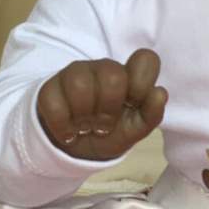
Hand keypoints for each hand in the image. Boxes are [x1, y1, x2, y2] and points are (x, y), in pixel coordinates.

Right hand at [37, 49, 167, 160]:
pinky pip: (53, 101)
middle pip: (112, 75)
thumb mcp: (134, 131)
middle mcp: (104, 69)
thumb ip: (151, 115)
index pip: (146, 60)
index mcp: (129, 76)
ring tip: (84, 128)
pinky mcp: (50, 87)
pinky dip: (62, 126)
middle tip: (104, 126)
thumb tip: (159, 93)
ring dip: (83, 117)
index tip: (133, 105)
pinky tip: (68, 133)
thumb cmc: (109, 132)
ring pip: (80, 84)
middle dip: (109, 108)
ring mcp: (76, 74)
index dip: (142, 84)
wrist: (73, 148)